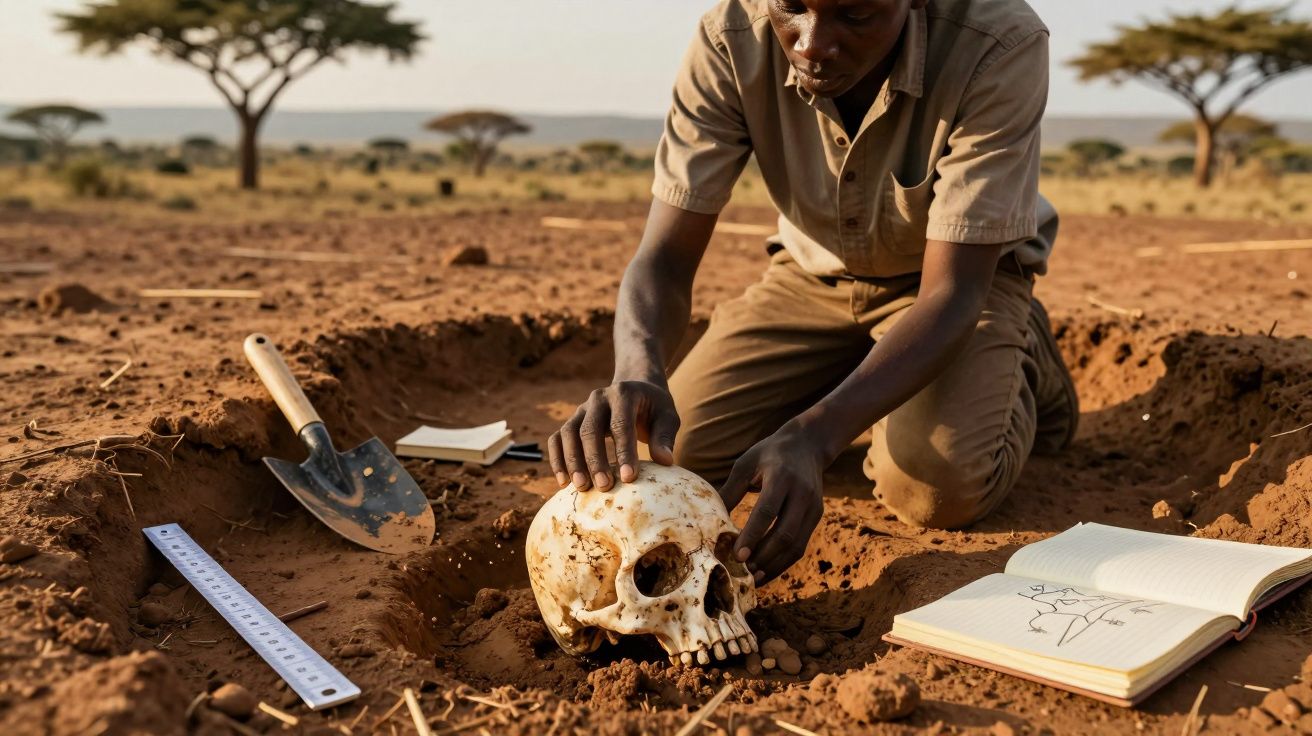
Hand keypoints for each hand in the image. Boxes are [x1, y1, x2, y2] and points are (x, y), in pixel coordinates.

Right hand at [548, 380, 679, 490]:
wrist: (636, 388)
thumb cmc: (654, 408)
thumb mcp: (667, 416)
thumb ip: (664, 437)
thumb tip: (665, 461)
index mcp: (623, 393)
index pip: (621, 424)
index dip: (624, 452)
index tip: (629, 478)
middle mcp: (598, 398)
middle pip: (589, 429)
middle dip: (595, 460)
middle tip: (604, 487)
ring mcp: (582, 409)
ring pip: (568, 433)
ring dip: (572, 461)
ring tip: (582, 487)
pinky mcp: (572, 421)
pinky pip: (557, 438)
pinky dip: (557, 459)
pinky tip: (563, 482)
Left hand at [720, 424, 825, 584]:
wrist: (808, 444)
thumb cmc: (769, 453)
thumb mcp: (746, 463)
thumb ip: (731, 490)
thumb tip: (709, 520)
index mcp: (781, 476)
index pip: (767, 511)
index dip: (752, 535)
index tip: (737, 555)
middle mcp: (801, 493)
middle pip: (784, 533)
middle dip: (763, 557)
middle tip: (742, 572)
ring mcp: (813, 506)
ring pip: (796, 545)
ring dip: (774, 565)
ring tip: (753, 577)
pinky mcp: (816, 516)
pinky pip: (800, 545)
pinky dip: (783, 562)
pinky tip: (766, 570)